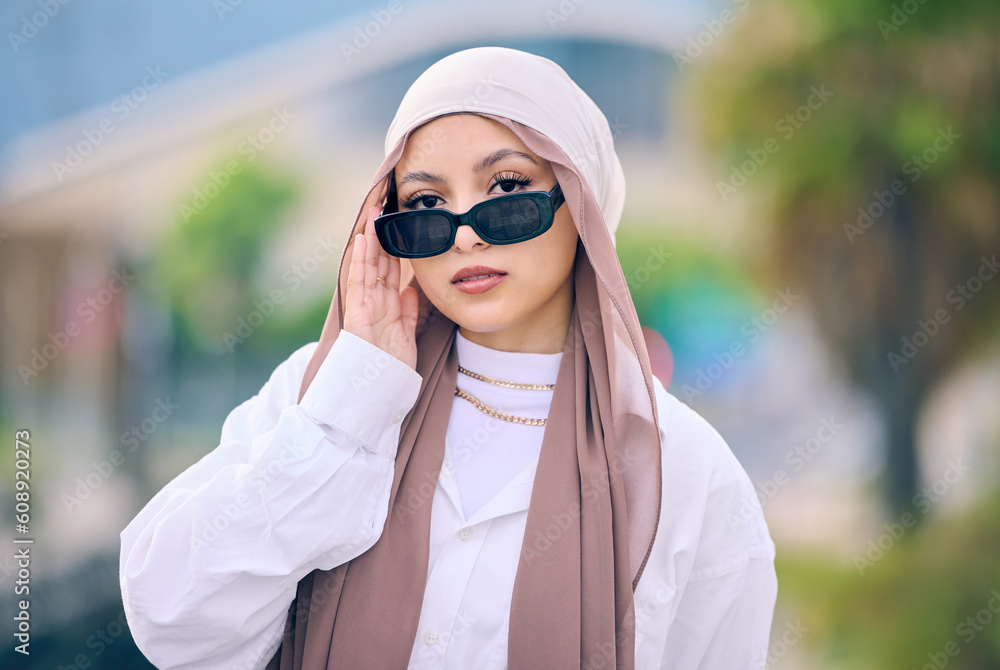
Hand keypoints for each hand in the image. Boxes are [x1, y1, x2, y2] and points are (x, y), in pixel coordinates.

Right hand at [343, 205, 419, 368]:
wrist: (376, 397)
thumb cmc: (389, 371)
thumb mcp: (406, 337)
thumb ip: (408, 312)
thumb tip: (412, 288)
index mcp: (387, 308)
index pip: (392, 270)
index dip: (396, 247)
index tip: (401, 223)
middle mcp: (375, 303)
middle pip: (379, 262)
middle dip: (382, 235)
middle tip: (385, 206)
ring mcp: (365, 307)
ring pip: (368, 265)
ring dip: (370, 238)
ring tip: (373, 212)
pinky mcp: (357, 314)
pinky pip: (359, 282)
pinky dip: (360, 260)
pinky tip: (362, 239)